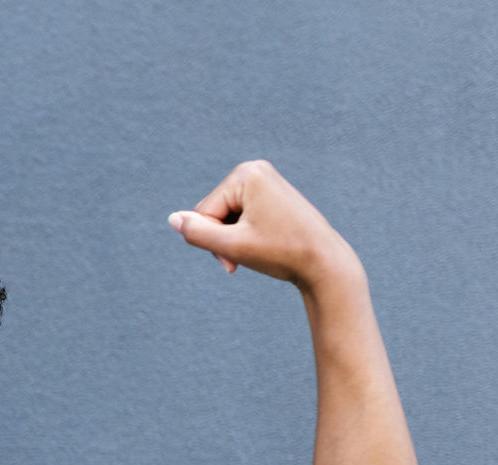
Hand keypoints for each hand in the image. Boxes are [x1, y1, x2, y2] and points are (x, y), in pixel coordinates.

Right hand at [167, 161, 358, 288]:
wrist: (325, 263)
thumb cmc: (281, 253)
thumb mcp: (232, 246)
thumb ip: (197, 232)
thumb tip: (172, 219)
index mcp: (246, 174)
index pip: (204, 211)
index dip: (213, 241)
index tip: (233, 261)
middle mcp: (255, 169)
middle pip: (214, 210)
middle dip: (222, 239)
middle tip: (243, 259)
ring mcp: (265, 180)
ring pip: (226, 215)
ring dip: (232, 238)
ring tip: (255, 252)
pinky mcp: (272, 193)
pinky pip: (242, 214)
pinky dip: (245, 233)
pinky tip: (263, 243)